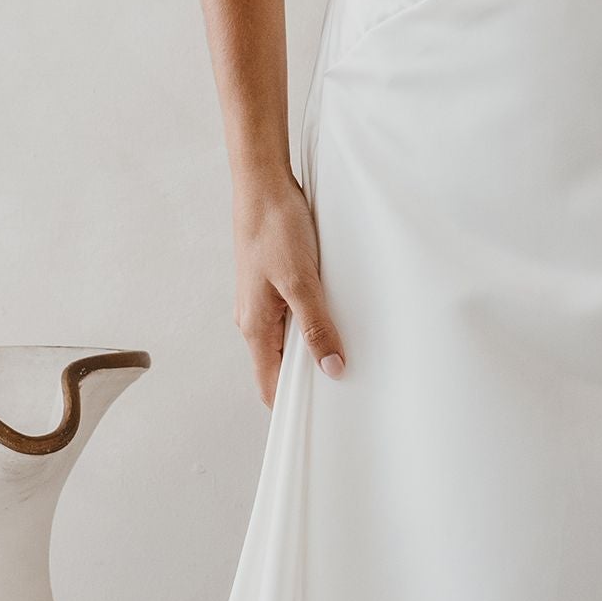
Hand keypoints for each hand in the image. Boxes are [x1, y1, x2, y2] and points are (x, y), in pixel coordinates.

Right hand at [231, 175, 343, 406]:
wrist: (262, 185)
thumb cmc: (274, 229)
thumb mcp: (302, 282)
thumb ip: (316, 326)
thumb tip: (332, 367)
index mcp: (254, 327)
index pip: (269, 385)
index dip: (293, 404)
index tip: (323, 416)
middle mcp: (254, 319)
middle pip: (280, 366)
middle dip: (309, 380)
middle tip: (346, 387)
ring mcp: (263, 301)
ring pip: (288, 340)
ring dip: (313, 349)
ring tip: (347, 354)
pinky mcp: (273, 283)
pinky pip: (293, 316)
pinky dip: (313, 324)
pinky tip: (336, 317)